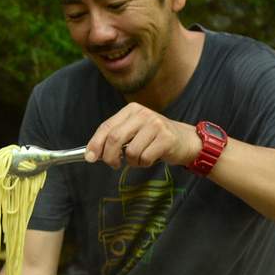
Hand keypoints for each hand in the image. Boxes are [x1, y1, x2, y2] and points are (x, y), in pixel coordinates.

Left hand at [84, 102, 200, 169]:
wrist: (184, 140)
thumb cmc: (154, 138)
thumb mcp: (133, 132)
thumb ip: (114, 138)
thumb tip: (91, 154)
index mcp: (131, 110)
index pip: (107, 126)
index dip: (95, 143)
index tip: (90, 157)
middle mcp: (143, 114)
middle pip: (115, 138)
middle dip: (109, 156)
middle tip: (114, 164)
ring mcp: (156, 124)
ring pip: (131, 151)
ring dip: (132, 161)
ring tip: (141, 158)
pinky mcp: (167, 138)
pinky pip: (145, 157)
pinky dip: (144, 163)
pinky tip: (151, 158)